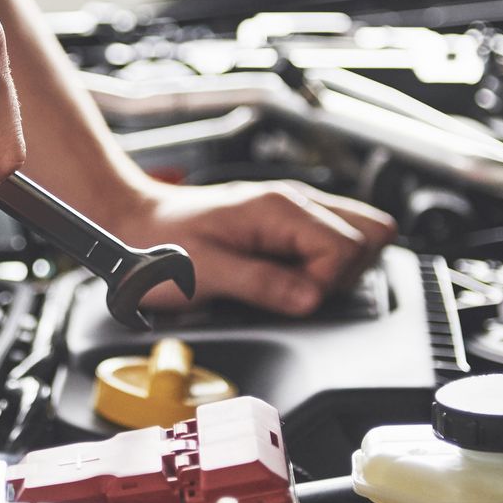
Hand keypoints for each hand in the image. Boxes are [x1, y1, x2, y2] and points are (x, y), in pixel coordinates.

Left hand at [102, 178, 395, 315]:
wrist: (133, 223)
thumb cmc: (158, 245)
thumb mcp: (205, 273)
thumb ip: (261, 285)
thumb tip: (311, 300)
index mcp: (279, 209)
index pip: (347, 247)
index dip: (327, 284)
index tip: (293, 300)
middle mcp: (294, 202)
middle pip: (370, 235)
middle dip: (344, 275)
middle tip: (298, 292)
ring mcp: (294, 210)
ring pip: (360, 234)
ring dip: (339, 269)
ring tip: (294, 285)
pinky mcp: (288, 223)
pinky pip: (333, 239)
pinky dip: (325, 264)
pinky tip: (292, 277)